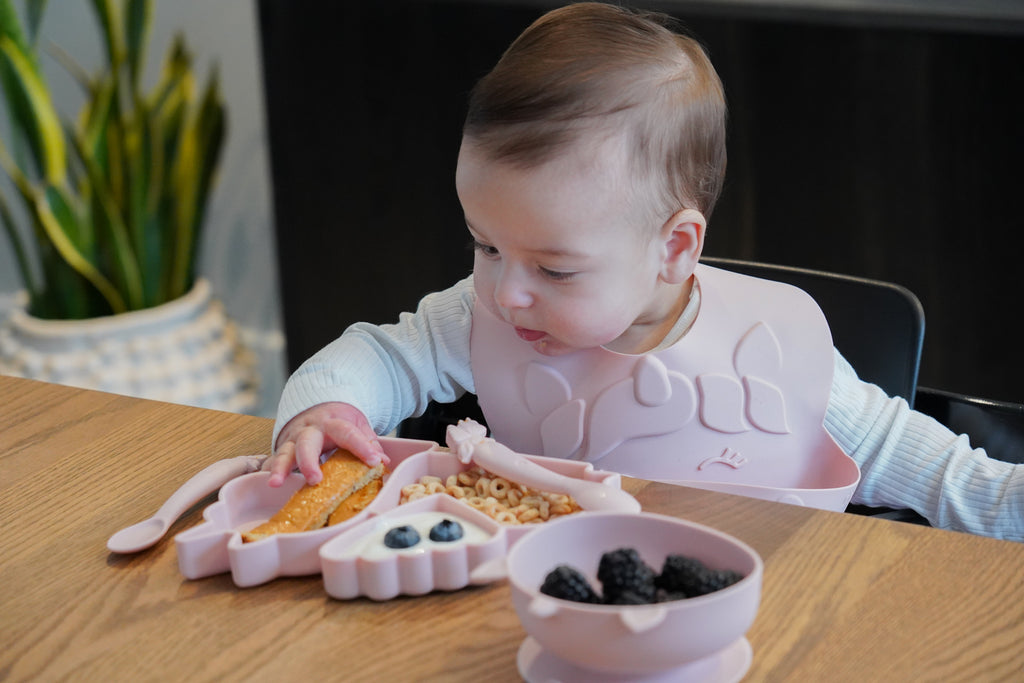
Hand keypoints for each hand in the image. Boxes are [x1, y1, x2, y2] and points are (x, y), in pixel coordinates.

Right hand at [264, 402, 388, 486]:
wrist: (316, 404)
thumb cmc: (339, 420)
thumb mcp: (357, 425)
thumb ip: (369, 442)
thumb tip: (383, 462)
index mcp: (333, 422)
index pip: (348, 433)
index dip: (361, 447)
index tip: (374, 461)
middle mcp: (311, 430)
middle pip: (307, 442)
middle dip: (309, 461)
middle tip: (315, 479)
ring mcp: (293, 439)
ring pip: (284, 452)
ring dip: (280, 468)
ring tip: (276, 482)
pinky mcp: (283, 449)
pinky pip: (273, 460)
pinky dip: (270, 470)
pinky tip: (268, 482)